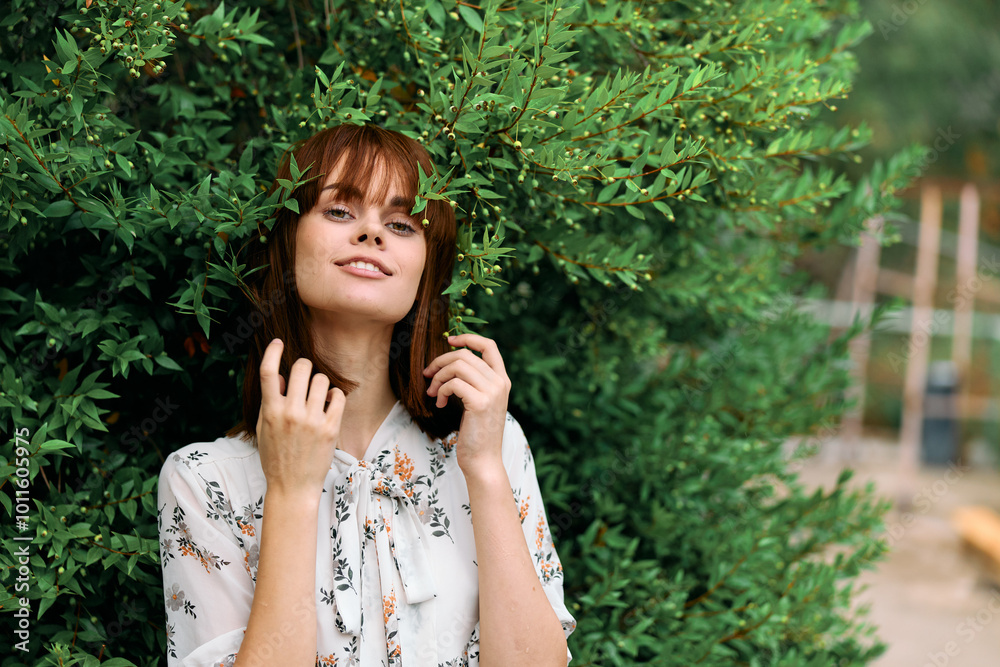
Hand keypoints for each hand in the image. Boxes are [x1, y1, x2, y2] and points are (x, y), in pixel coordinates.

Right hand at [256, 338, 345, 497]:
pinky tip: (330, 404)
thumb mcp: (263, 429)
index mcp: (270, 410)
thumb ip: (270, 401)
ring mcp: (311, 420)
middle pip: (301, 368)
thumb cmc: (275, 457)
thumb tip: (281, 378)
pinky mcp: (330, 428)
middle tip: (304, 378)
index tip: (278, 342)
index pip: (269, 372)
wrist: (292, 487)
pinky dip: (335, 396)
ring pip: (321, 379)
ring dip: (320, 383)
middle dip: (304, 367)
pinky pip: (337, 396)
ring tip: (317, 396)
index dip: (273, 352)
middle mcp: (290, 412)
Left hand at [422, 333, 510, 475]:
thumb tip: (449, 362)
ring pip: (457, 366)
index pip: (489, 346)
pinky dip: (441, 391)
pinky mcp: (480, 402)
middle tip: (427, 375)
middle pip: (465, 355)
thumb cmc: (477, 433)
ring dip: (438, 377)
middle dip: (440, 361)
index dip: (468, 338)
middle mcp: (500, 383)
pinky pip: (453, 383)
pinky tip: (439, 404)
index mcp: (502, 380)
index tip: (449, 340)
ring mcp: (492, 392)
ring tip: (433, 393)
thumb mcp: (480, 402)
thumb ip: (474, 382)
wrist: (483, 460)